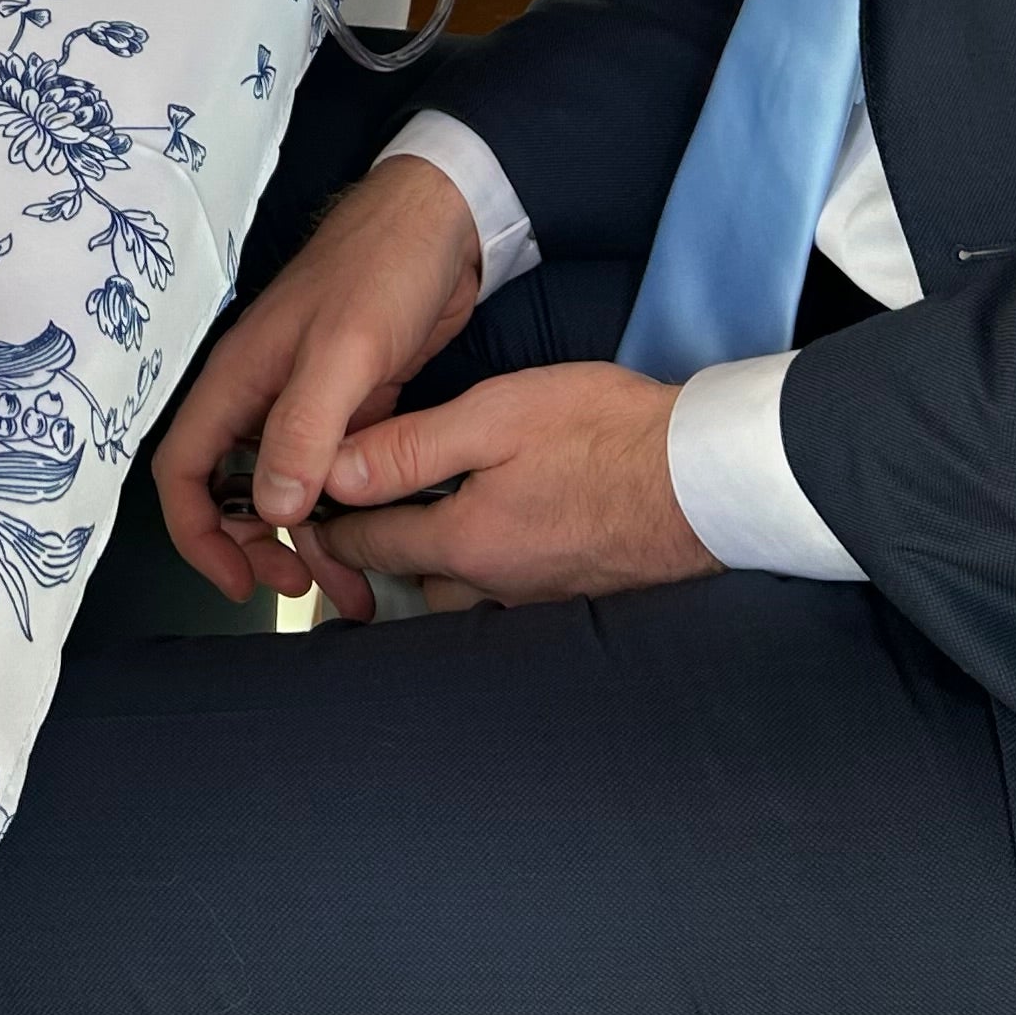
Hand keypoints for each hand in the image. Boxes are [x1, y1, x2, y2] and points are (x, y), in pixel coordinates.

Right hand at [150, 156, 484, 618]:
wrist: (443, 222)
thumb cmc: (380, 271)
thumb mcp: (342, 350)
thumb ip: (303, 426)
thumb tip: (273, 509)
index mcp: (239, 380)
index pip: (184, 471)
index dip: (197, 535)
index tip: (241, 583)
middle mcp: (263, 398)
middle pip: (233, 494)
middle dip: (258, 550)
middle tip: (307, 588)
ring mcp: (308, 404)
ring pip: (289, 492)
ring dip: (311, 544)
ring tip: (354, 591)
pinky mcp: (354, 408)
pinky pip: (336, 476)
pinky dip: (348, 516)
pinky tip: (378, 545)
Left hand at [310, 364, 717, 609]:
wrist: (708, 477)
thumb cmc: (607, 434)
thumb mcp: (496, 417)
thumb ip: (409, 449)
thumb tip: (331, 472)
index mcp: (464, 541)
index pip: (369, 543)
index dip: (330, 523)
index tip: (307, 506)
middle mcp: (495, 585)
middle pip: (409, 579)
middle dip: (379, 552)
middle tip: (360, 515)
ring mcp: (539, 597)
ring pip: (459, 596)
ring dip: (434, 569)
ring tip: (423, 527)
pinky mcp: (577, 594)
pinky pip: (506, 596)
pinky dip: (484, 574)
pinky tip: (496, 540)